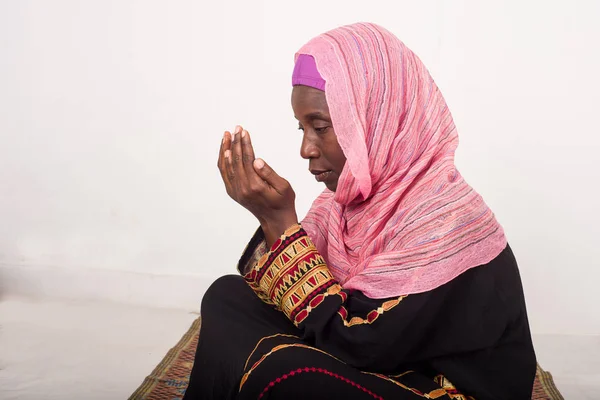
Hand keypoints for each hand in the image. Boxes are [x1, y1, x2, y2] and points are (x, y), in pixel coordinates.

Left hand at [217, 125, 297, 245]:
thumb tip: (256, 160)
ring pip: (226, 166)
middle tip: (236, 128)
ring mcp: (235, 191)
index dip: (245, 143)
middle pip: (235, 160)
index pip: (246, 159)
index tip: (244, 131)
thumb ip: (269, 173)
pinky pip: (225, 173)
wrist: (275, 220)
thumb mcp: (283, 187)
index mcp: (254, 186)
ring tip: (226, 135)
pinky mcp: (233, 192)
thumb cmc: (283, 202)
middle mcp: (242, 188)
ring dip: (225, 149)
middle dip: (235, 142)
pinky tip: (225, 150)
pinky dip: (223, 160)